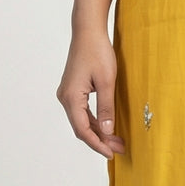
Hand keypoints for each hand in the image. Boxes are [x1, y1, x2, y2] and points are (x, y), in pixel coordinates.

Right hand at [57, 28, 124, 157]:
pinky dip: (94, 121)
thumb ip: (106, 108)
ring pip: (82, 121)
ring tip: (117, 141)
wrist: (88, 31)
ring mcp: (67, 94)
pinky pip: (82, 112)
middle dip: (100, 140)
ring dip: (98, 131)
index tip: (111, 154)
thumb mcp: (107, 81)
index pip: (83, 130)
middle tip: (119, 149)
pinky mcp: (72, 90)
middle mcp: (65, 98)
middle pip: (81, 127)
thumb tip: (107, 131)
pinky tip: (107, 126)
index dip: (97, 144)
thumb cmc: (97, 52)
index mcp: (71, 97)